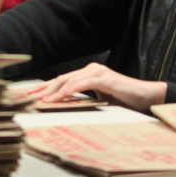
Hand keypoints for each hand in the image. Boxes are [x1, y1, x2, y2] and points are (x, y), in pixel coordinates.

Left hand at [26, 63, 166, 112]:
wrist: (146, 97)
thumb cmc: (124, 100)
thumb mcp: (100, 100)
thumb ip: (85, 100)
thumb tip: (66, 107)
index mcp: (88, 73)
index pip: (63, 80)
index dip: (47, 87)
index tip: (33, 94)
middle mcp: (91, 69)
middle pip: (62, 78)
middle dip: (45, 88)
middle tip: (29, 95)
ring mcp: (97, 72)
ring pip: (70, 81)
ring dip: (55, 91)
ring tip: (43, 99)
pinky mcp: (105, 78)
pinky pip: (83, 84)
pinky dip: (70, 90)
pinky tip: (60, 97)